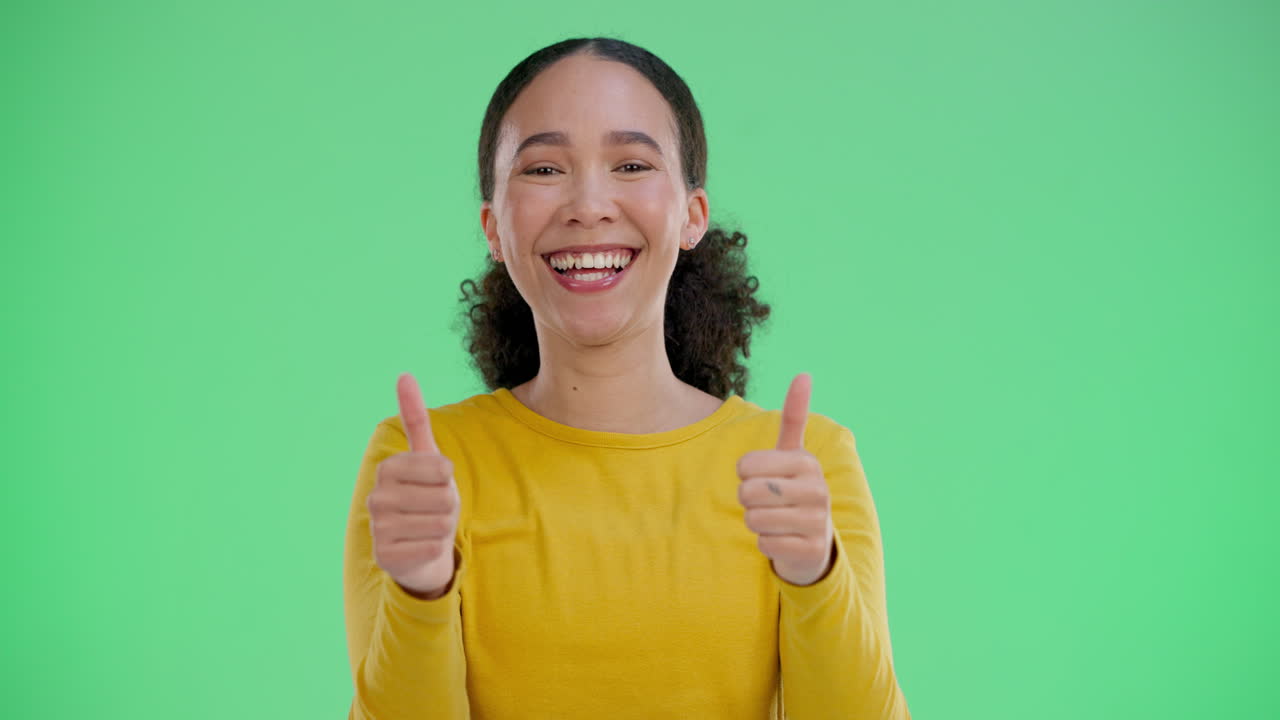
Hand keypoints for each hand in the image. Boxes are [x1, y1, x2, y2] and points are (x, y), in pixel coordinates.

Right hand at [367, 372, 460, 598]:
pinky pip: (432, 548)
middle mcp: (376, 497)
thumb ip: (415, 418)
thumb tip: (404, 374)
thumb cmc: (427, 497)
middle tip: (432, 511)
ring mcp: (378, 528)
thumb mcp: (427, 458)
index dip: (449, 480)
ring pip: (441, 524)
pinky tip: (421, 548)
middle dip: (448, 507)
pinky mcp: (385, 557)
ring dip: (443, 529)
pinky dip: (435, 550)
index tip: (435, 485)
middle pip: (444, 498)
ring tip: (428, 528)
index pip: (443, 469)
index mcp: (388, 468)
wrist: (419, 547)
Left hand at [735, 373, 835, 585]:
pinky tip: (783, 540)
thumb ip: (795, 416)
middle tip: (767, 502)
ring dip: (756, 523)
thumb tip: (804, 373)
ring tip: (775, 520)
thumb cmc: (793, 490)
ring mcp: (817, 521)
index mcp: (806, 462)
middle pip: (748, 492)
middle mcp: (818, 490)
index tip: (763, 477)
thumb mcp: (793, 454)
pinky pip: (764, 544)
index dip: (744, 474)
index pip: (745, 465)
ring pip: (754, 519)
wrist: (814, 541)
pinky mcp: (811, 550)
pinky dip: (766, 544)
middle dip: (747, 500)